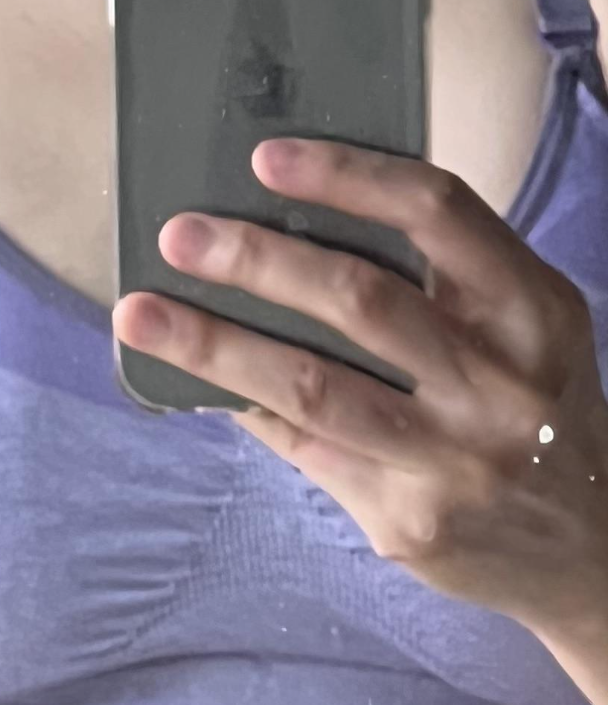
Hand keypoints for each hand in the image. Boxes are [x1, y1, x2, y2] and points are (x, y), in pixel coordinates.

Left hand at [111, 136, 607, 649]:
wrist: (594, 547)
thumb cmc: (536, 411)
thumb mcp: (524, 332)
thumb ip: (441, 285)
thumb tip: (296, 232)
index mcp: (533, 308)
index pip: (438, 214)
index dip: (348, 178)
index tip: (267, 158)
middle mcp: (499, 380)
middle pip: (359, 299)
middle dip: (257, 260)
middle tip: (179, 235)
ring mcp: (453, 458)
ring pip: (313, 386)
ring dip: (216, 346)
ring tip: (143, 315)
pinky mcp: (409, 521)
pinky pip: (306, 450)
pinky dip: (245, 411)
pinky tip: (193, 385)